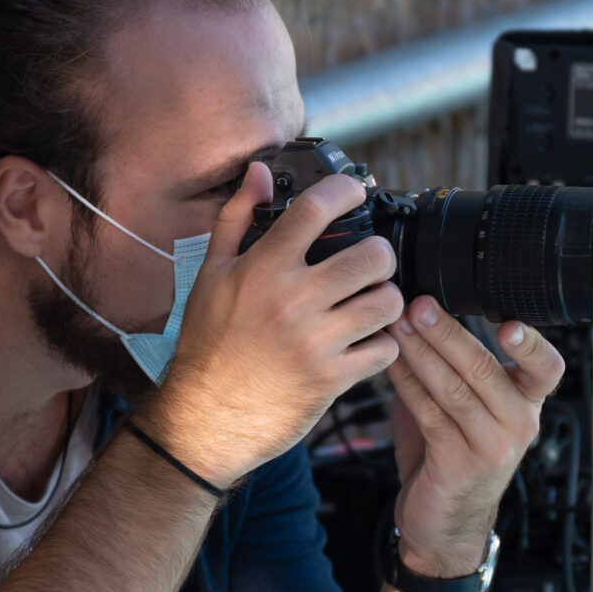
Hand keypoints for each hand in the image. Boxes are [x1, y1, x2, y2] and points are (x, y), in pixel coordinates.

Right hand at [144, 162, 403, 486]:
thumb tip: (260, 173)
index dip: (345, 190)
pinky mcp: (331, 379)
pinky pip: (385, 349)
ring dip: (387, 299)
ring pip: (388, 303)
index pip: (315, 209)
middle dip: (381, 254)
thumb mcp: (211, 275)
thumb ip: (236, 219)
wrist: (205, 418)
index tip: (354, 192)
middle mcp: (292, 301)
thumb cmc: (208, 344)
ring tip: (372, 302)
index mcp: (263, 269)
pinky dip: (383, 344)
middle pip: (372, 257)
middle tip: (372, 262)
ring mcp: (315, 342)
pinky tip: (365, 342)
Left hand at [382, 298, 565, 576]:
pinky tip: (391, 362)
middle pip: (485, 367)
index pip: (547, 367)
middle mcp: (519, 423)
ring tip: (398, 325)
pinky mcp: (459, 463)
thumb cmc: (451, 457)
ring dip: (421, 352)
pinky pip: (430, 412)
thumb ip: (455, 368)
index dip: (532, 344)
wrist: (445, 525)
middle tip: (417, 305)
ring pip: (454, 387)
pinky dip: (407, 382)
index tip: (508, 322)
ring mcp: (492, 446)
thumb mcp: (464, 408)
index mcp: (527, 403)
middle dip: (446, 331)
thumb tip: (420, 315)